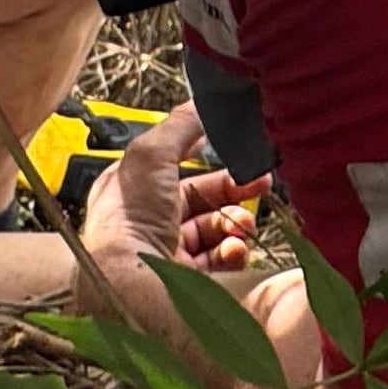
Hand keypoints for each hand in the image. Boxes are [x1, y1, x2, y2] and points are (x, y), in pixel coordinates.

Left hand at [82, 102, 270, 278]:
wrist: (133, 284)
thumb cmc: (128, 222)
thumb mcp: (151, 154)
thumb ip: (179, 126)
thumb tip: (202, 104)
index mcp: (133, 191)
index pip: (177, 168)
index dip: (207, 159)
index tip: (236, 153)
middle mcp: (148, 224)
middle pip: (204, 199)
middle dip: (234, 191)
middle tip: (259, 183)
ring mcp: (169, 254)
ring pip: (217, 230)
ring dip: (235, 223)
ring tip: (240, 223)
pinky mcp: (189, 282)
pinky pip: (222, 261)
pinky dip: (234, 252)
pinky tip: (234, 248)